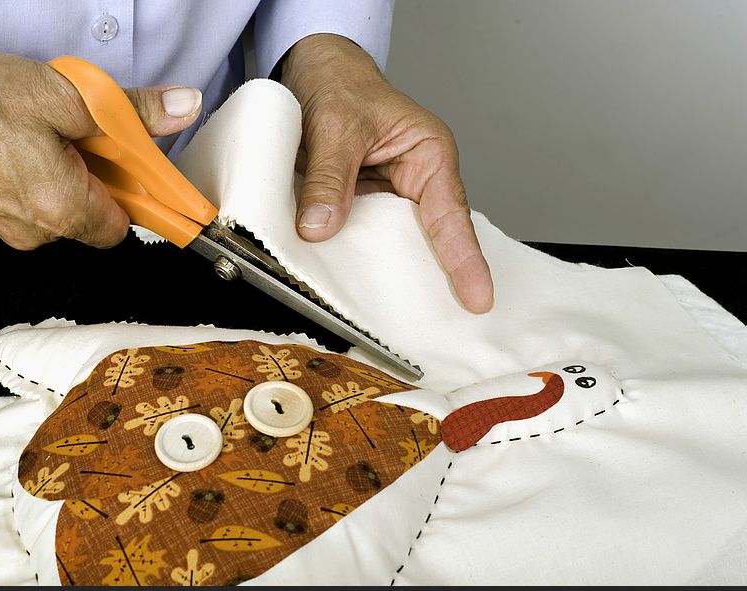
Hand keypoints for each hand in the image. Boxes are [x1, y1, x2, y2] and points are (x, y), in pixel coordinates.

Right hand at [0, 48, 201, 248]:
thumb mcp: (66, 95)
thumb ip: (131, 111)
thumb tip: (180, 109)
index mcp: (62, 209)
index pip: (125, 226)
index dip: (134, 193)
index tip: (136, 169)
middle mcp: (36, 231)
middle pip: (94, 215)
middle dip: (99, 175)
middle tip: (85, 134)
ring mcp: (7, 226)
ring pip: (60, 206)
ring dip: (66, 172)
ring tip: (43, 132)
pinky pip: (29, 201)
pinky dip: (36, 174)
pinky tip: (18, 141)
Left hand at [281, 35, 493, 312]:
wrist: (309, 70)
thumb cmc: (339, 83)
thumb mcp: (335, 127)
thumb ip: (330, 178)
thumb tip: (321, 227)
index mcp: (428, 155)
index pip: (450, 216)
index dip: (464, 259)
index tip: (477, 297)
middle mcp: (415, 180)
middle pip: (430, 240)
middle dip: (436, 279)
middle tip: (443, 324)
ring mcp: (388, 197)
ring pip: (394, 245)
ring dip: (389, 273)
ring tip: (397, 319)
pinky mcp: (361, 206)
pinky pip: (363, 239)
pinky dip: (356, 259)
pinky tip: (350, 285)